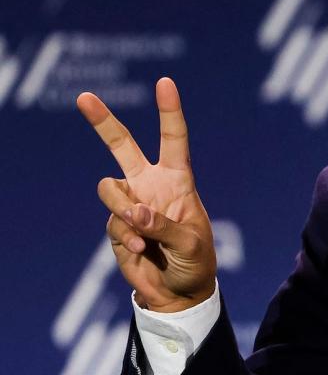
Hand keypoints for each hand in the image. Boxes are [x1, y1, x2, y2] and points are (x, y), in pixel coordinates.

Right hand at [77, 77, 216, 312]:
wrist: (179, 292)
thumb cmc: (196, 262)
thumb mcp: (191, 244)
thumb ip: (164, 226)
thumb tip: (136, 210)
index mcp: (178, 180)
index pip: (173, 139)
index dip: (169, 111)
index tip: (165, 82)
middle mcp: (150, 185)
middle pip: (122, 147)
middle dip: (102, 122)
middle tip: (84, 97)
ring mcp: (130, 204)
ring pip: (109, 189)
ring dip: (123, 209)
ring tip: (142, 235)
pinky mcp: (116, 226)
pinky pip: (113, 222)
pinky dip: (126, 236)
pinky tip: (140, 251)